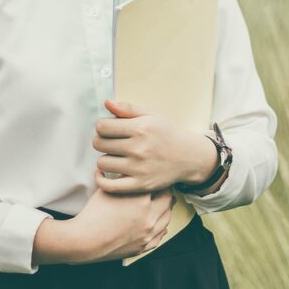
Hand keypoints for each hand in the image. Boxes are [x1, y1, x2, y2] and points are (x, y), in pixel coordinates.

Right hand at [63, 170, 175, 263]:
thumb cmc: (94, 214)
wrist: (86, 240)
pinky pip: (160, 236)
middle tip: (162, 188)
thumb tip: (123, 170)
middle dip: (166, 193)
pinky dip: (160, 227)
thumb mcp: (107, 189)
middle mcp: (149, 216)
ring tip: (161, 204)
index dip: (159, 178)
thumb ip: (120, 179)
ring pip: (167, 218)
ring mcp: (148, 233)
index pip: (160, 184)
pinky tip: (156, 223)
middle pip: (168, 200)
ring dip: (165, 210)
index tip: (157, 176)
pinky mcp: (143, 246)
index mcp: (142, 199)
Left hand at [92, 99, 214, 193]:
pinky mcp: (140, 185)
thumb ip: (128, 109)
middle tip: (111, 142)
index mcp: (141, 128)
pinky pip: (109, 186)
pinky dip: (100, 180)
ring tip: (115, 156)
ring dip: (105, 159)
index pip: (102, 126)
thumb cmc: (166, 134)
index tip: (109, 129)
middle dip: (101, 141)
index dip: (102, 126)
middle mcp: (139, 148)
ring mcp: (139, 168)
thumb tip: (106, 102)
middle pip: (99, 144)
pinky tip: (103, 173)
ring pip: (102, 163)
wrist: (189, 157)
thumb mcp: (151, 116)